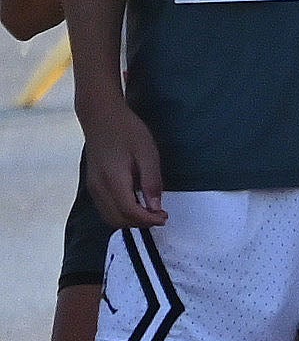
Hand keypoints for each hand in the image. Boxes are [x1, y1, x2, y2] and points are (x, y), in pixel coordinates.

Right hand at [79, 97, 164, 229]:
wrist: (101, 117)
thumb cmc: (127, 131)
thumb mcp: (148, 153)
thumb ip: (151, 182)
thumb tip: (156, 206)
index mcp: (113, 181)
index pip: (129, 212)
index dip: (148, 220)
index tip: (164, 217)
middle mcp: (99, 188)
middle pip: (117, 219)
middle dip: (140, 223)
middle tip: (160, 215)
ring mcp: (92, 187)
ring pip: (109, 216)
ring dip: (129, 220)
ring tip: (150, 211)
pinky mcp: (92, 184)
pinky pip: (104, 208)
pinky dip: (120, 213)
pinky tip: (135, 204)